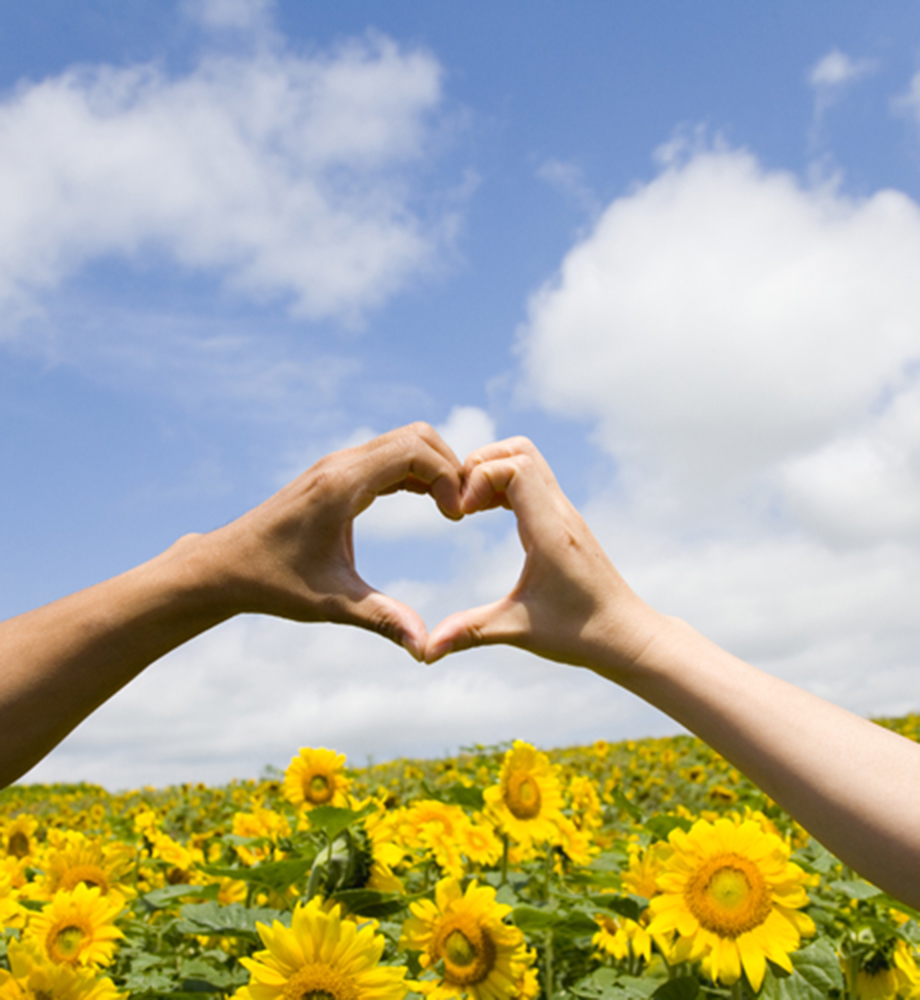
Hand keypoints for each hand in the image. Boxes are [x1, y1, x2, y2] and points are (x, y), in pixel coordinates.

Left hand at [203, 422, 463, 658]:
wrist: (225, 566)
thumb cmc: (273, 582)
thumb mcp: (332, 602)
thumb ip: (383, 619)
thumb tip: (425, 649)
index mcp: (342, 485)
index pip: (415, 451)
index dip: (449, 477)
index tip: (456, 518)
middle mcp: (341, 464)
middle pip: (417, 436)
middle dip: (450, 467)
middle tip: (460, 511)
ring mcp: (338, 466)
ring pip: (404, 442)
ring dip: (435, 468)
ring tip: (450, 510)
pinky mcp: (336, 475)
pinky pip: (388, 457)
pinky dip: (416, 473)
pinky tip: (429, 503)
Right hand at [424, 437, 659, 672]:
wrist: (627, 636)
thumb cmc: (580, 634)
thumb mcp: (518, 631)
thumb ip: (469, 633)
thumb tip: (425, 651)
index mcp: (550, 531)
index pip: (515, 467)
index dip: (479, 478)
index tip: (461, 514)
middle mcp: (560, 513)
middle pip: (520, 450)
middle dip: (480, 464)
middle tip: (460, 502)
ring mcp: (565, 514)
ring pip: (528, 460)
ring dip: (492, 471)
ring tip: (469, 507)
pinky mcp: (565, 522)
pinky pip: (532, 481)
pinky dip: (504, 484)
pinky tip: (486, 513)